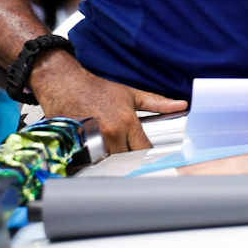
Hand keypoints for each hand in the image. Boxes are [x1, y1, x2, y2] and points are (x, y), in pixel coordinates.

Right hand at [28, 48, 185, 154]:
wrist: (65, 84)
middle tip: (130, 155)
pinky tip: (96, 154)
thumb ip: (157, 102)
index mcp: (126, 122)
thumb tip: (182, 105)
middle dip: (130, 158)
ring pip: (109, 163)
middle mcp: (111, 134)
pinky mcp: (78, 146)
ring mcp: (93, 141)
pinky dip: (95, 161)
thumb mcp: (130, 94)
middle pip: (127, 159)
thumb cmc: (97, 89)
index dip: (148, 154)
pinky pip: (90, 162)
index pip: (143, 148)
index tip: (150, 156)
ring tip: (113, 154)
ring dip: (112, 161)